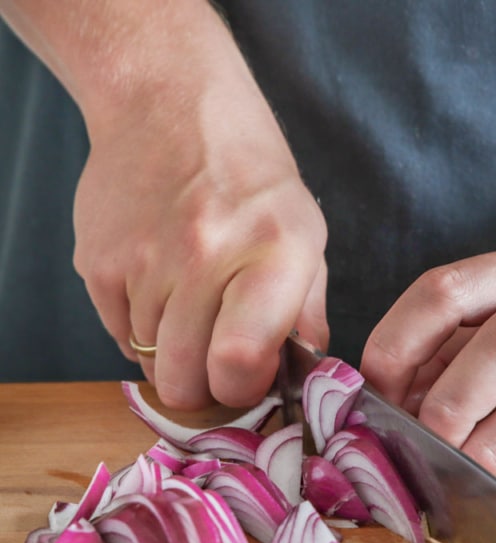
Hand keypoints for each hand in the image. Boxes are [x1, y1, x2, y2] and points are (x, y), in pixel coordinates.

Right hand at [73, 61, 328, 409]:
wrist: (171, 108)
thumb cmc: (252, 178)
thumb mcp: (306, 234)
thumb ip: (307, 311)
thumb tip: (303, 373)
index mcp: (272, 252)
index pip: (239, 360)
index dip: (244, 389)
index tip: (250, 378)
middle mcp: (204, 256)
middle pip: (184, 381)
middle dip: (205, 386)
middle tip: (219, 358)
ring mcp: (143, 261)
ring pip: (149, 362)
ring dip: (173, 353)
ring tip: (194, 306)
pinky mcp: (97, 262)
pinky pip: (117, 334)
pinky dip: (141, 328)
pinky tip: (163, 288)